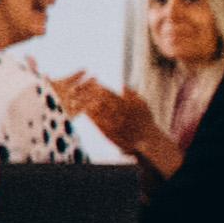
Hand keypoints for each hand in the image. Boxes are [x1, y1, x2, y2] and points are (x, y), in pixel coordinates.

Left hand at [49, 71, 178, 171]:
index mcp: (124, 103)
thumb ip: (132, 95)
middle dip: (87, 94)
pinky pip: (96, 122)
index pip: (107, 92)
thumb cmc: (145, 121)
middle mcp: (117, 111)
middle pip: (98, 99)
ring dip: (85, 105)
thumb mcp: (143, 105)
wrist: (147, 139)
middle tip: (77, 89)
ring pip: (95, 111)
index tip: (91, 83)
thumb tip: (123, 85)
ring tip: (76, 100)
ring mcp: (112, 121)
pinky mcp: (108, 131)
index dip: (98, 86)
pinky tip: (84, 113)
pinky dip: (90, 117)